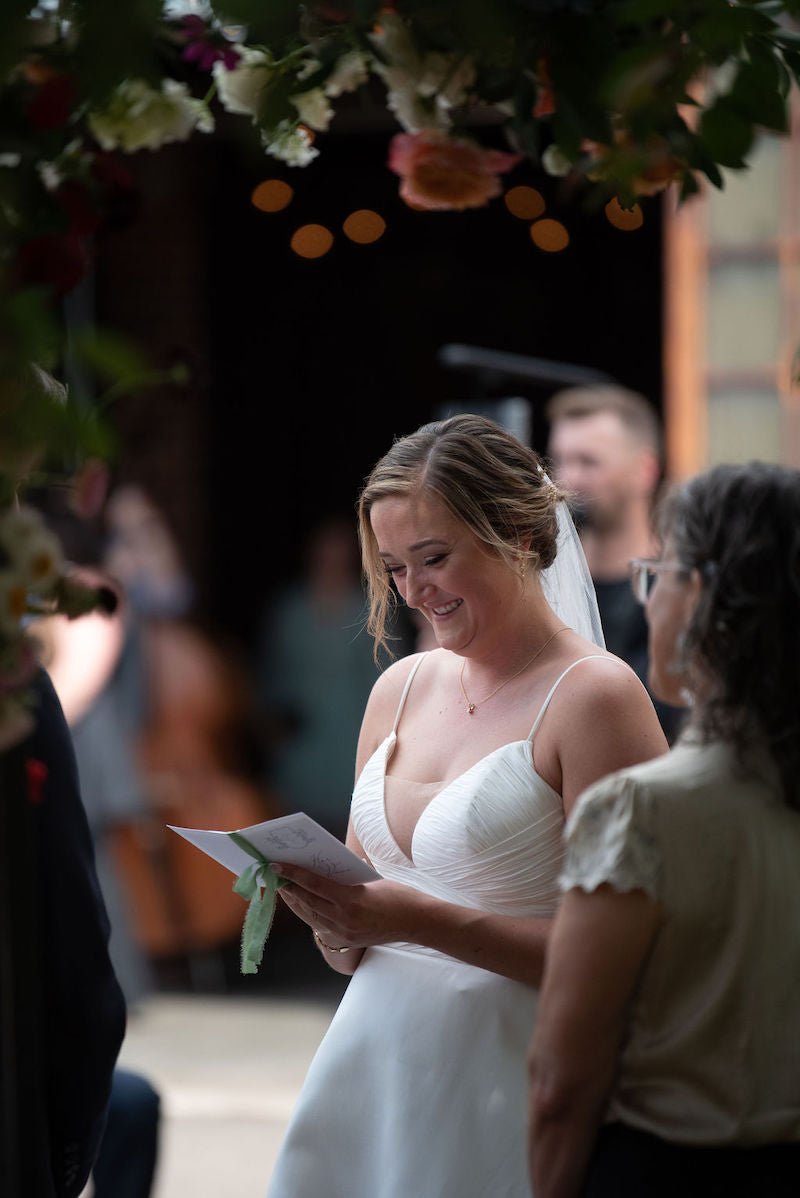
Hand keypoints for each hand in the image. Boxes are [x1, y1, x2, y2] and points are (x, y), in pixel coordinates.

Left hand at [274, 863, 423, 949]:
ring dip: (294, 900)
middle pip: (307, 901)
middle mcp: (344, 919)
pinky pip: (319, 926)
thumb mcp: (371, 879)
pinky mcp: (346, 942)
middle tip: (273, 873)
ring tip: (282, 886)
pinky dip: (307, 912)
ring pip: (309, 915)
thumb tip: (322, 864)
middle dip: (288, 886)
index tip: (276, 864)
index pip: (314, 884)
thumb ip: (347, 874)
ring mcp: (344, 934)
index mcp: (352, 900)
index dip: (293, 873)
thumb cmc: (398, 894)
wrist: (416, 922)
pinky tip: (300, 902)